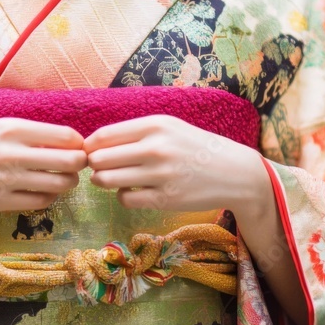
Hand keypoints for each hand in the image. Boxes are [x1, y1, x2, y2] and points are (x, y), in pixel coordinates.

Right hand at [0, 117, 87, 213]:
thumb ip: (29, 133)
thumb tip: (69, 141)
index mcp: (11, 129)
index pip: (65, 136)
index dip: (79, 143)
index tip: (77, 147)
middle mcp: (10, 153)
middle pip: (68, 161)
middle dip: (80, 164)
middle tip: (78, 165)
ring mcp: (6, 179)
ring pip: (59, 184)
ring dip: (68, 182)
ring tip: (65, 178)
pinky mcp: (0, 201)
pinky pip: (41, 201)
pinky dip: (51, 197)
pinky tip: (46, 191)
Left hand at [82, 114, 268, 219]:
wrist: (234, 172)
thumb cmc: (194, 147)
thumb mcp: (169, 128)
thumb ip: (135, 132)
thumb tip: (94, 144)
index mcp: (155, 125)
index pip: (103, 136)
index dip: (90, 146)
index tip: (91, 152)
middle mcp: (156, 148)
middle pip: (100, 159)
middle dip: (95, 165)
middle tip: (100, 168)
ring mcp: (160, 175)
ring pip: (108, 180)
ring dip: (103, 181)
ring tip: (111, 179)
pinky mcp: (165, 199)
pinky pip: (125, 199)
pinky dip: (122, 196)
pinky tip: (132, 191)